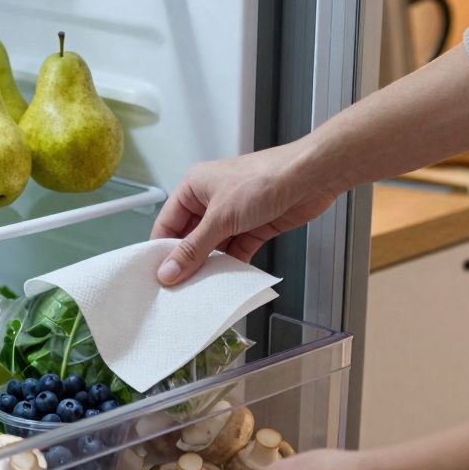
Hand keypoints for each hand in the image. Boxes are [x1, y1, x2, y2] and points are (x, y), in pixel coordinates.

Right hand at [150, 142, 339, 284]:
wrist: (310, 177)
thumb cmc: (262, 181)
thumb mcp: (221, 217)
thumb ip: (194, 248)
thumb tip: (168, 272)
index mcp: (193, 188)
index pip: (167, 224)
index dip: (162, 251)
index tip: (158, 278)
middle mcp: (210, 201)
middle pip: (190, 238)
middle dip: (186, 262)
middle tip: (178, 291)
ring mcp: (233, 216)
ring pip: (213, 248)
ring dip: (209, 267)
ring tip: (199, 292)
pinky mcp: (253, 228)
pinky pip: (235, 252)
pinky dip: (231, 267)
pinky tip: (225, 284)